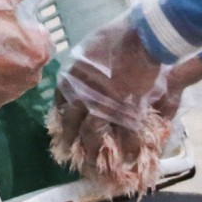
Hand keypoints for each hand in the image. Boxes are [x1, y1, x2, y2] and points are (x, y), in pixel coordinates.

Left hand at [50, 17, 201, 195]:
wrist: (140, 37)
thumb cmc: (116, 36)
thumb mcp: (89, 49)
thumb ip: (82, 67)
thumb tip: (79, 77)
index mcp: (70, 77)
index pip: (60, 103)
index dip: (62, 119)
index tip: (63, 129)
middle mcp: (80, 95)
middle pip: (72, 125)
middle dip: (72, 142)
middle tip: (71, 154)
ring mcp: (102, 106)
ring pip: (93, 136)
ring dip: (94, 152)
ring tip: (96, 165)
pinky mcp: (125, 112)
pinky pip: (125, 136)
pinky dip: (129, 148)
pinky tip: (130, 158)